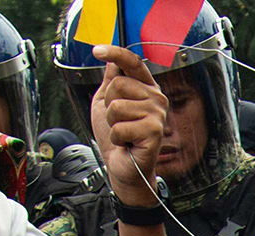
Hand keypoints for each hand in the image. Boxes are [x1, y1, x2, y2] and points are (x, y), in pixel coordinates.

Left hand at [91, 45, 169, 205]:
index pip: (132, 63)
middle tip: (118, 121)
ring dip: (112, 124)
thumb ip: (110, 82)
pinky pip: (121, 127)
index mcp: (145, 89)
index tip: (97, 50)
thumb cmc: (117, 138)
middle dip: (109, 105)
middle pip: (118, 85)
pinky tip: (127, 143)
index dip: (115, 53)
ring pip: (117, 106)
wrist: (122, 167)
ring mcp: (157, 114)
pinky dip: (117, 138)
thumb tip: (112, 62)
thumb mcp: (106, 104)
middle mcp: (155, 98)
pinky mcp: (154, 131)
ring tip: (123, 133)